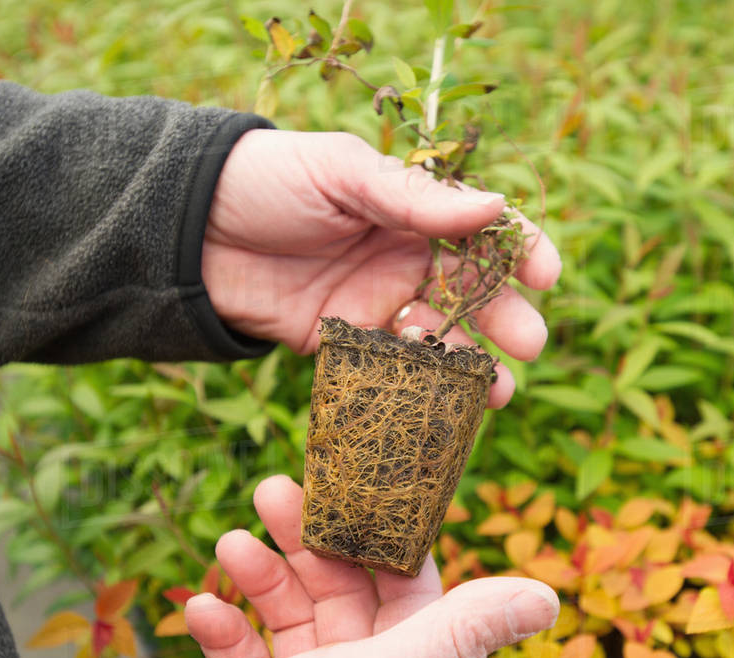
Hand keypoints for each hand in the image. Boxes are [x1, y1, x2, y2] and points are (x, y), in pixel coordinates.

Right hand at [184, 475, 559, 657]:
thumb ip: (463, 632)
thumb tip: (548, 598)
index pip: (405, 589)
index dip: (381, 538)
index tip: (355, 490)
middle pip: (341, 590)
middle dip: (307, 539)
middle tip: (274, 490)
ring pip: (289, 612)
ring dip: (259, 573)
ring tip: (231, 541)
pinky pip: (241, 652)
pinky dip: (222, 625)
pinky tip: (200, 607)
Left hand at [201, 130, 561, 407]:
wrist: (186, 229)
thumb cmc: (268, 181)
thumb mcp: (342, 174)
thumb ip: (414, 199)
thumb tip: (493, 207)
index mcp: (410, 210)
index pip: (481, 231)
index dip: (520, 251)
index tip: (547, 274)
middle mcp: (402, 259)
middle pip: (470, 293)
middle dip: (505, 319)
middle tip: (529, 343)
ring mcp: (373, 305)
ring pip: (438, 339)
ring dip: (471, 365)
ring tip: (497, 391)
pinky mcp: (339, 346)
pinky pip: (389, 371)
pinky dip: (418, 390)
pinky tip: (441, 407)